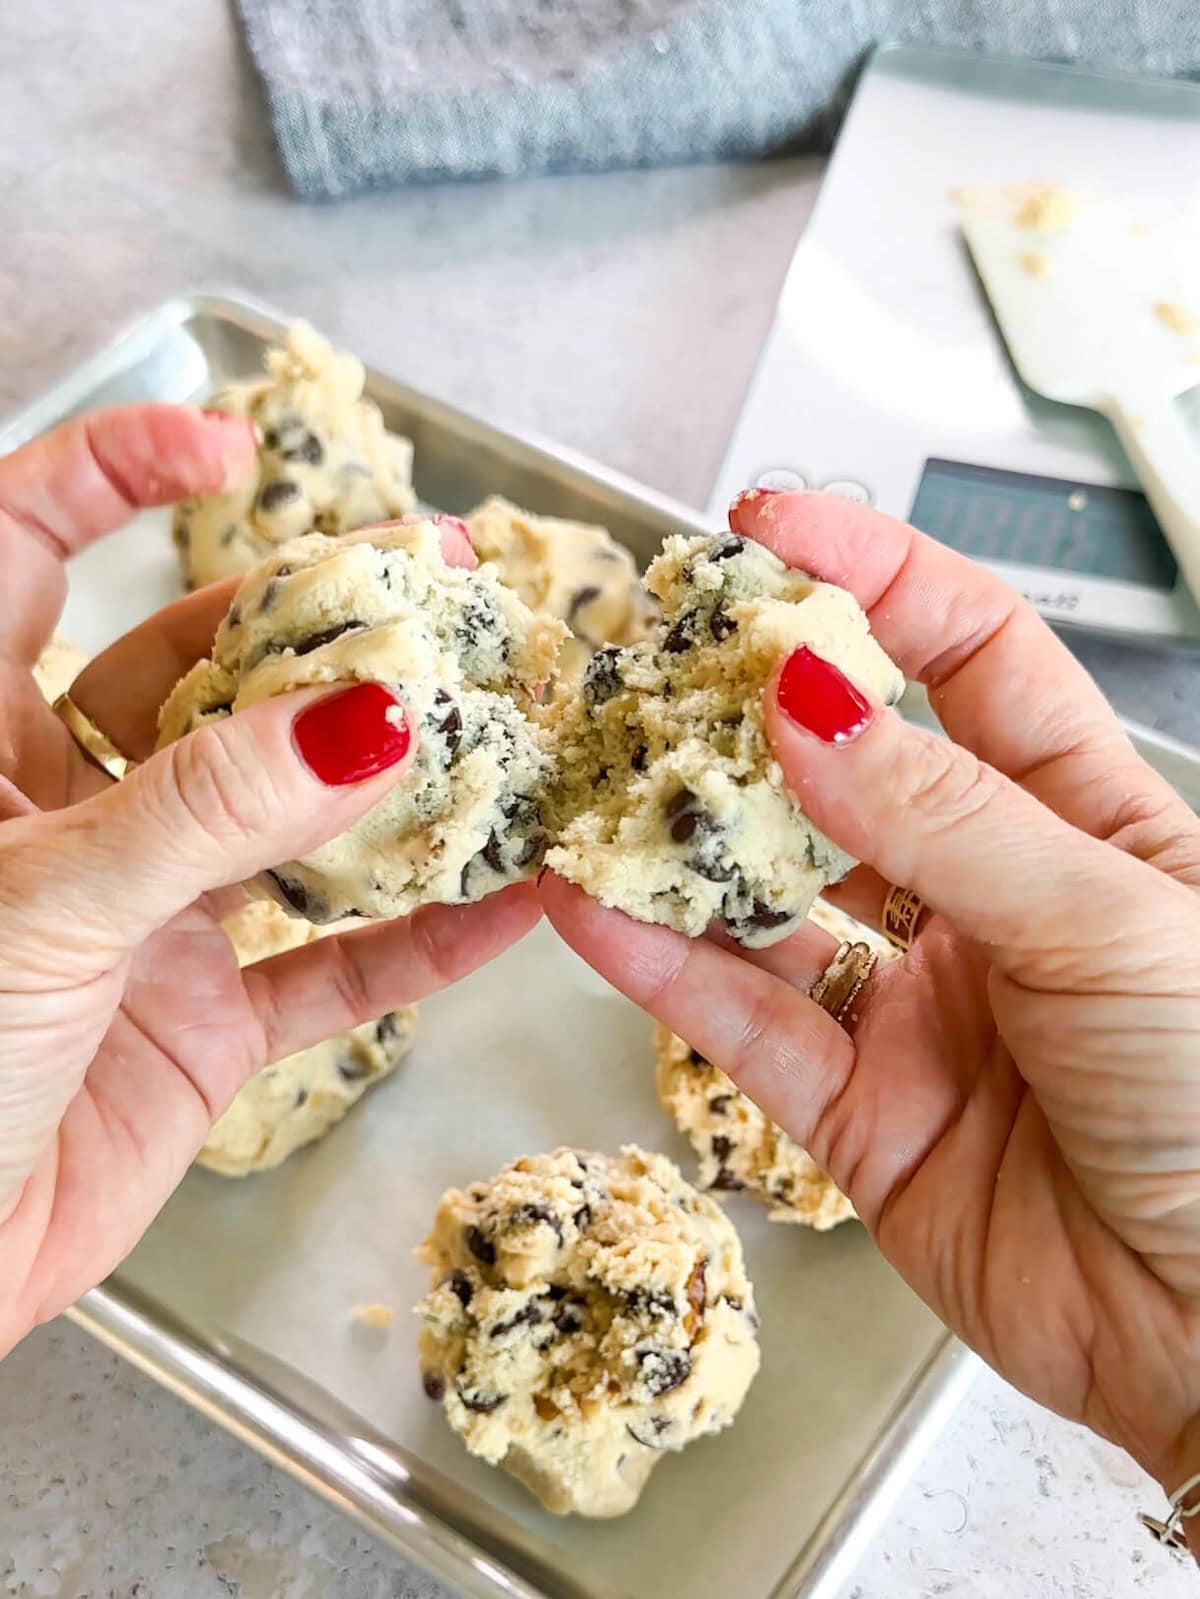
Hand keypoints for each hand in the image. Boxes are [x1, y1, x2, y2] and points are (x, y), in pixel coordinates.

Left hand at [0, 406, 539, 1356]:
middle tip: (439, 581)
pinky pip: (327, 969)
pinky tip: (506, 907)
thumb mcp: (50, 905)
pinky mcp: (202, 1024)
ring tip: (500, 723)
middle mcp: (65, 809)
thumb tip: (371, 717)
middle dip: (316, 624)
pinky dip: (417, 944)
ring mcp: (144, 915)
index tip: (224, 443)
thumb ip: (211, 810)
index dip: (109, 475)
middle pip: (201, 677)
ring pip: (285, 820)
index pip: (18, 551)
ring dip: (390, 783)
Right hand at [542, 488, 1199, 1506]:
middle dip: (749, 710)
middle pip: (849, 772)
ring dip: (685, 844)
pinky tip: (593, 909)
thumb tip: (808, 705)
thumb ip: (946, 821)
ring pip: (774, 900)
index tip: (768, 528)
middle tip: (649, 659)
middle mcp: (990, 901)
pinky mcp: (856, 1113)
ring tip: (594, 781)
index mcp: (1086, 823)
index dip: (872, 580)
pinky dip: (665, 967)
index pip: (971, 658)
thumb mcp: (1104, 922)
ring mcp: (917, 1006)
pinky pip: (744, 1024)